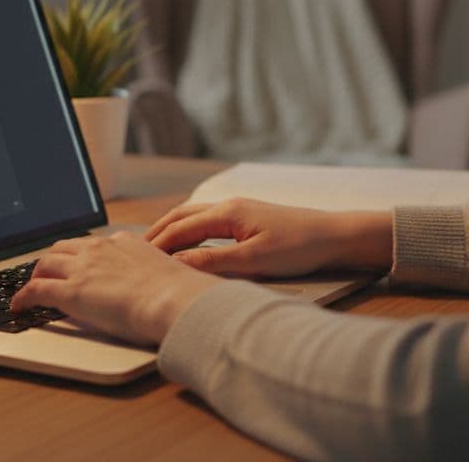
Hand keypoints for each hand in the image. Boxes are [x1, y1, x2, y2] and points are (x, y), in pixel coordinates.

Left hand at [11, 231, 222, 345]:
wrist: (173, 300)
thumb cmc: (179, 293)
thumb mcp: (168, 272)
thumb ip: (155, 273)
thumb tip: (162, 285)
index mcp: (124, 242)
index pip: (93, 245)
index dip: (80, 255)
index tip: (78, 264)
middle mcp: (100, 249)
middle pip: (63, 248)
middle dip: (51, 260)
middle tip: (46, 273)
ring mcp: (82, 269)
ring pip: (45, 264)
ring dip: (35, 275)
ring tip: (30, 288)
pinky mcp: (70, 292)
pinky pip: (36, 290)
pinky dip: (22, 297)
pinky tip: (18, 307)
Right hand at [144, 198, 392, 277]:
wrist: (334, 236)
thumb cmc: (299, 247)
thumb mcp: (254, 260)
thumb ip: (214, 262)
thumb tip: (178, 264)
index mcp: (227, 213)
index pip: (179, 228)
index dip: (156, 245)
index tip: (135, 261)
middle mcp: (229, 206)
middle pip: (181, 216)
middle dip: (156, 233)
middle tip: (134, 252)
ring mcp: (239, 210)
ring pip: (193, 215)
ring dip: (171, 229)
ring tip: (153, 247)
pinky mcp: (249, 218)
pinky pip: (207, 220)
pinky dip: (189, 229)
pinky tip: (189, 242)